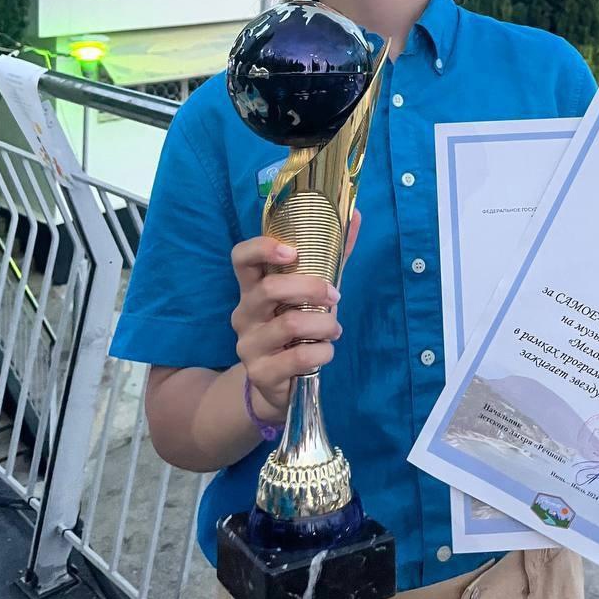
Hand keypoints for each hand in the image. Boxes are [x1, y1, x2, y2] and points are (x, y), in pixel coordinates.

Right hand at [230, 211, 361, 421]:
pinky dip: (323, 352)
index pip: (241, 257)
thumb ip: (330, 257)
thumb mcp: (310, 292)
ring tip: (334, 330)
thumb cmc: (297, 325)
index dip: (262, 248)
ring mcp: (248, 344)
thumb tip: (357, 216)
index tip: (291, 252)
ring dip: (324, 325)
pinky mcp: (261, 373)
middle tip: (335, 297)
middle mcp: (244, 312)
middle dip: (311, 289)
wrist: (279, 382)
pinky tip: (326, 351)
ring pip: (290, 325)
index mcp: (252, 287)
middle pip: (269, 289)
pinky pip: (299, 358)